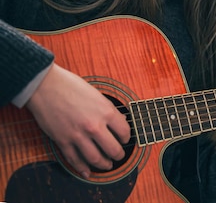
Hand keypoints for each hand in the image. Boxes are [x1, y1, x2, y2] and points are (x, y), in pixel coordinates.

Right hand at [25, 63, 130, 177]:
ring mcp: (78, 135)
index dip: (126, 138)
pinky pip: (75, 159)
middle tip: (119, 156)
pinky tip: (87, 172)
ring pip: (96, 158)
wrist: (45, 86)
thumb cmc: (71, 86)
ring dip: (104, 164)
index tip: (124, 140)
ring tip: (107, 165)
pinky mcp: (62, 141)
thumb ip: (107, 110)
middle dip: (118, 155)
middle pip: (113, 149)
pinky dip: (82, 168)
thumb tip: (118, 122)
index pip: (124, 132)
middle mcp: (94, 125)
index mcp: (106, 111)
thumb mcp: (97, 95)